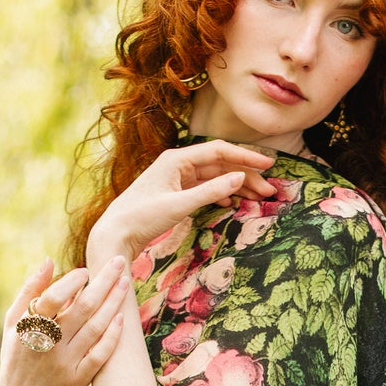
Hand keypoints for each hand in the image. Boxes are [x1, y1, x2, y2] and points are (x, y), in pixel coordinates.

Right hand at [0, 255, 128, 385]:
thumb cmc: (16, 355)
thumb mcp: (13, 322)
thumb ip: (29, 291)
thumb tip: (48, 261)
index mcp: (30, 328)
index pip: (53, 298)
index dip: (71, 282)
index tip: (84, 271)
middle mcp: (49, 346)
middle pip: (83, 308)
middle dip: (104, 282)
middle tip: (119, 262)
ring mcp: (65, 364)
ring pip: (96, 328)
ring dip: (114, 303)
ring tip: (125, 283)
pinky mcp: (78, 380)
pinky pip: (101, 355)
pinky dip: (112, 336)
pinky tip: (122, 318)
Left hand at [86, 141, 276, 266]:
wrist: (116, 233)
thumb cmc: (142, 218)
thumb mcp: (179, 205)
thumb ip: (210, 191)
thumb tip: (239, 178)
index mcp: (177, 160)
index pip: (219, 152)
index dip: (246, 157)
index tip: (269, 165)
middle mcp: (178, 164)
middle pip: (220, 164)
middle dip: (246, 176)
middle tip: (269, 191)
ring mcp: (177, 178)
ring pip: (214, 177)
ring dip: (236, 186)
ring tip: (257, 198)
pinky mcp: (175, 193)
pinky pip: (204, 188)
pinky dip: (220, 193)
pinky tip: (232, 201)